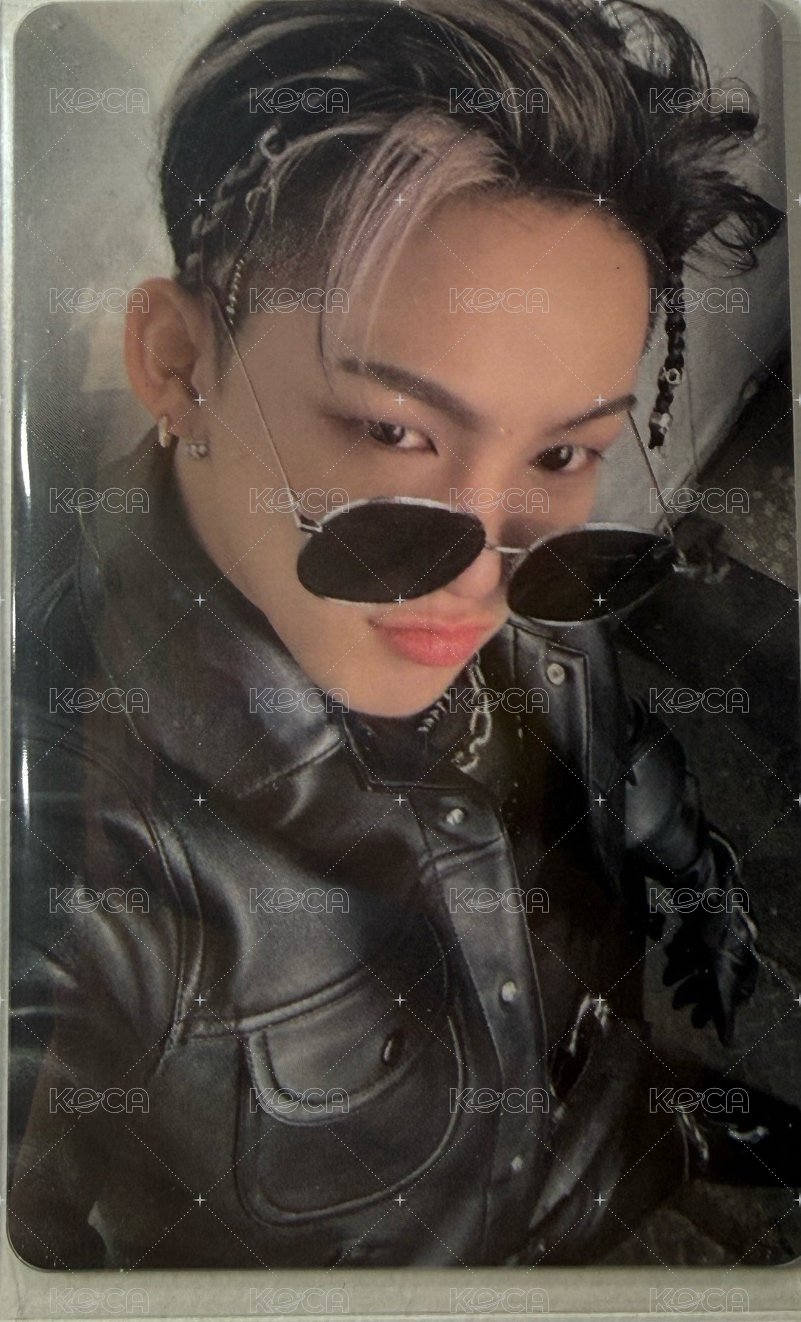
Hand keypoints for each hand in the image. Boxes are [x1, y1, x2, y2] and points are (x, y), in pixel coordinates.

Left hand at [663, 907, 757, 1045]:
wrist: (707, 898)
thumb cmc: (715, 944)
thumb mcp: (719, 983)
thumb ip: (722, 1012)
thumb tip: (729, 1044)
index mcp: (745, 967)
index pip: (732, 997)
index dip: (712, 1011)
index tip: (695, 1023)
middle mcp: (737, 950)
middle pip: (714, 978)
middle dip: (694, 992)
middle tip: (675, 1005)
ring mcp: (721, 933)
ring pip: (702, 958)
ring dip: (684, 971)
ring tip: (667, 978)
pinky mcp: (706, 918)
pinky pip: (695, 938)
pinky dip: (682, 948)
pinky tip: (669, 951)